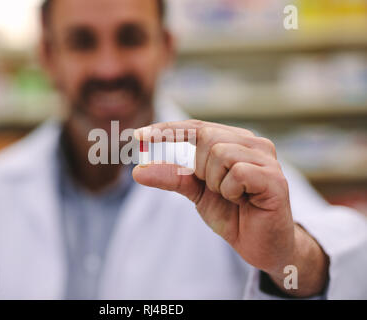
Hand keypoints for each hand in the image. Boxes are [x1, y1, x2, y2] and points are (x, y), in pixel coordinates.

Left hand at [133, 120, 328, 296]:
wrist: (262, 246)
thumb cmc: (233, 214)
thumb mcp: (196, 193)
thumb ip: (173, 177)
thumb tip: (138, 170)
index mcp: (234, 141)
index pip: (195, 127)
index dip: (166, 130)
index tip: (137, 135)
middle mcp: (253, 143)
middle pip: (205, 137)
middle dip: (199, 168)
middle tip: (215, 189)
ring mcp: (266, 159)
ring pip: (219, 153)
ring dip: (216, 183)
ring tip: (233, 197)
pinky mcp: (275, 178)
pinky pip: (237, 172)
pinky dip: (230, 191)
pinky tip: (243, 201)